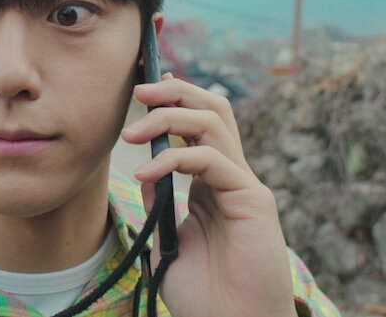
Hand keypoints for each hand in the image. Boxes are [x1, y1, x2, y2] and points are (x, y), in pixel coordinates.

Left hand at [122, 74, 295, 316]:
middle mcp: (232, 178)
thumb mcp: (167, 240)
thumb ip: (159, 202)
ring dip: (168, 119)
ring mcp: (245, 186)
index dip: (174, 101)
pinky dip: (175, 159)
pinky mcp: (253, 201)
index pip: (199, 125)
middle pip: (213, 110)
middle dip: (175, 93)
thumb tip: (145, 169)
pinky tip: (147, 173)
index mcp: (213, 184)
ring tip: (132, 134)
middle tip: (139, 91)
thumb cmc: (204, 294)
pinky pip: (212, 161)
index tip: (142, 90)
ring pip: (213, 124)